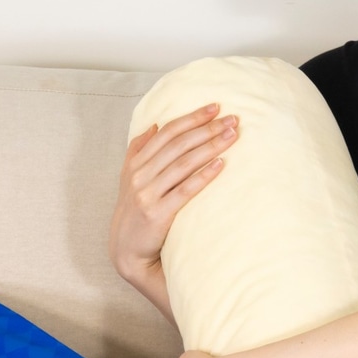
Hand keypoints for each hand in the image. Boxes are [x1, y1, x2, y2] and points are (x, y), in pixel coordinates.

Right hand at [109, 103, 237, 317]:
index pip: (167, 133)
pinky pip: (185, 190)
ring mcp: (147, 194)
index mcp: (135, 163)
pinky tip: (220, 165)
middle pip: (178, 145)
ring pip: (183, 163)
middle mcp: (140, 175)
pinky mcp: (157, 213)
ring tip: (231, 136)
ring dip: (210, 147)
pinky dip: (203, 175)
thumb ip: (138, 151)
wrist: (125, 250)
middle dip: (207, 129)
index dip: (192, 118)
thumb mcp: (129, 179)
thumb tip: (154, 126)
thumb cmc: (134, 213)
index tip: (215, 108)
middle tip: (232, 119)